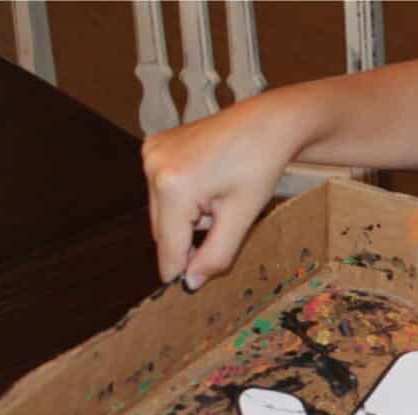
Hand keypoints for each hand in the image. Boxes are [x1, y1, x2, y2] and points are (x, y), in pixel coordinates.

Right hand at [142, 95, 297, 288]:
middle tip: (222, 229)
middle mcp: (153, 166)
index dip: (180, 272)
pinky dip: (183, 201)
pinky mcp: (153, 146)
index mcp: (174, 186)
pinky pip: (163, 192)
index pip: (168, 248)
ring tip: (219, 200)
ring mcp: (150, 153)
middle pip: (162, 232)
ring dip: (187, 221)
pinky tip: (209, 186)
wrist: (267, 123)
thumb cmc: (260, 166)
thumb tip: (190, 283)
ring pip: (162, 214)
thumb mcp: (241, 219)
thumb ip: (215, 256)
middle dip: (188, 242)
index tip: (190, 289)